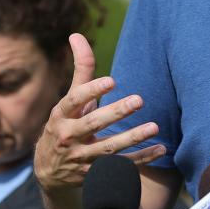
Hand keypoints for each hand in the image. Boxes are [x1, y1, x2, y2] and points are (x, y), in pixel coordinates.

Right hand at [33, 33, 166, 192]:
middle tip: (139, 100)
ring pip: (109, 148)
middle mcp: (68, 137)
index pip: (74, 100)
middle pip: (93, 124)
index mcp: (60, 115)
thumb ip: (80, 70)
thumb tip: (77, 35)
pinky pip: (120, 167)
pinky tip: (159, 148)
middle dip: (116, 113)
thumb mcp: (68, 100)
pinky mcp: (93, 173)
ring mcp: (80, 158)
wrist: (50, 171)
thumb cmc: (65, 124)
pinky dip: (140, 159)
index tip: (111, 81)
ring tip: (154, 127)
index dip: (91, 91)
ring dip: (132, 138)